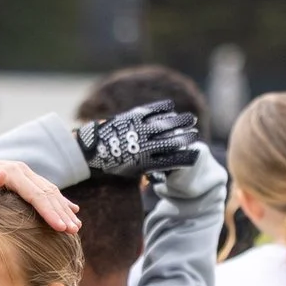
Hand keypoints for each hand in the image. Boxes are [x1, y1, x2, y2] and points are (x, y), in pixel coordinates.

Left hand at [0, 157, 81, 232]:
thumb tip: (1, 174)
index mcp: (12, 173)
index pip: (36, 195)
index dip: (50, 212)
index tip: (60, 228)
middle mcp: (22, 171)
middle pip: (47, 194)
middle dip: (62, 213)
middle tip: (74, 232)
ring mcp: (25, 175)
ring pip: (50, 192)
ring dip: (64, 209)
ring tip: (76, 227)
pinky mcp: (25, 180)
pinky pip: (47, 191)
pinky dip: (60, 202)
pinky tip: (73, 210)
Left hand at [75, 101, 201, 178]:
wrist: (90, 151)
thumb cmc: (112, 165)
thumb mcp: (130, 173)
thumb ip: (146, 172)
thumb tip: (157, 179)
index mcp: (146, 162)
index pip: (172, 160)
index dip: (185, 157)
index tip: (195, 155)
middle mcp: (146, 145)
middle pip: (173, 141)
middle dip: (186, 138)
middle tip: (195, 135)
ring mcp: (140, 129)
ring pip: (166, 124)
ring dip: (181, 120)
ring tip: (191, 119)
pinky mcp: (133, 117)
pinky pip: (152, 111)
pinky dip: (163, 108)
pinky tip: (171, 107)